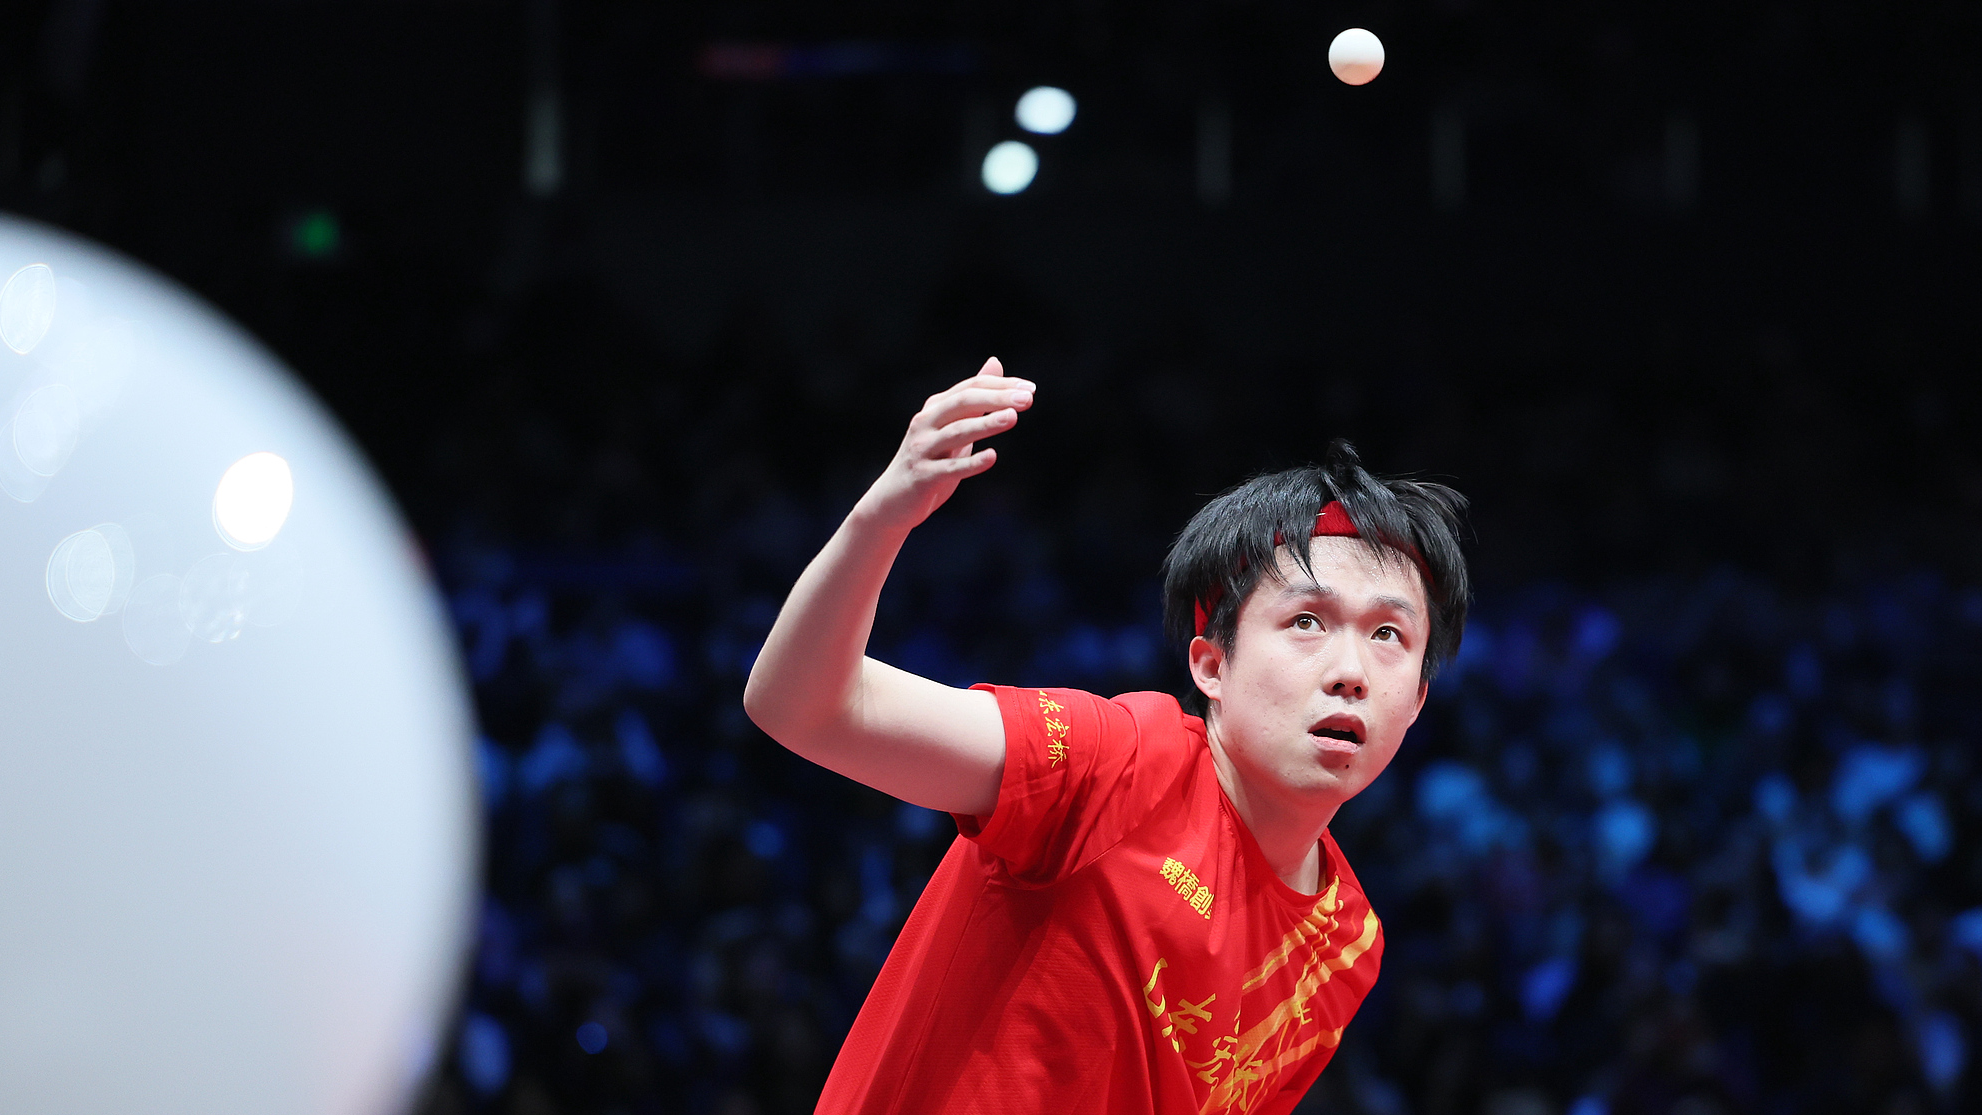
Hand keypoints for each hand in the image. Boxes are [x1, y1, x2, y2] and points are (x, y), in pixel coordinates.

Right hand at [853, 357, 1034, 533]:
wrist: (892, 500)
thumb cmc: (928, 459)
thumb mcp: (951, 425)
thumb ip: (973, 398)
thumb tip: (995, 362)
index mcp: (935, 408)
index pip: (970, 388)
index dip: (1000, 385)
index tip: (1029, 389)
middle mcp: (926, 423)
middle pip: (963, 403)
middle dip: (996, 399)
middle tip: (1027, 399)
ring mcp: (923, 449)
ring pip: (957, 432)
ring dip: (986, 424)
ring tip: (1013, 418)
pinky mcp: (924, 476)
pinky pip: (950, 468)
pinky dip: (972, 462)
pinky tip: (992, 457)